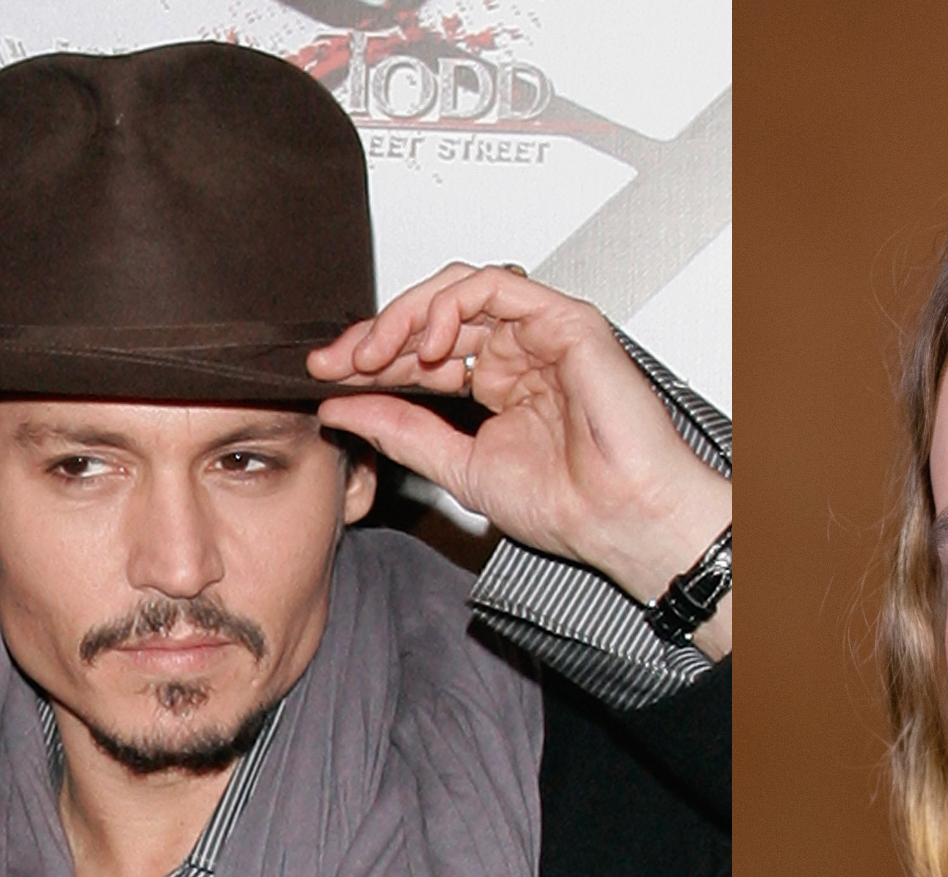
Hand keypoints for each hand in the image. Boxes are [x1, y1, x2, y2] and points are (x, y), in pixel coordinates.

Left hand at [308, 264, 730, 657]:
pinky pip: (496, 285)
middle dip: (378, 333)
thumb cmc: (570, 506)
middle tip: (338, 360)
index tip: (327, 375)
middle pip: (435, 315)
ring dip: (407, 314)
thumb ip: (401, 431)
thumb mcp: (459, 467)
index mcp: (500, 386)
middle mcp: (520, 354)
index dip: (373, 359)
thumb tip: (340, 406)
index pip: (424, 353)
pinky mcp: (565, 320)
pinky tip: (427, 339)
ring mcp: (542, 334)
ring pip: (459, 288)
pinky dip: (452, 303)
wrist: (619, 520)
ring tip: (377, 352)